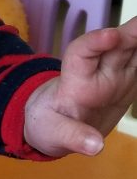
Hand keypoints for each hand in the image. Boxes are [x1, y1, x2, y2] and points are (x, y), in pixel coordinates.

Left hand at [23, 17, 136, 156]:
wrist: (58, 119)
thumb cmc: (50, 122)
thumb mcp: (55, 133)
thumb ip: (73, 137)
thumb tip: (95, 147)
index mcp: (76, 81)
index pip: (81, 53)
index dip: (95, 42)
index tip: (112, 36)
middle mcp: (98, 70)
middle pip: (117, 44)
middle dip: (134, 32)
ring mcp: (117, 73)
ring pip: (135, 49)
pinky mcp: (130, 79)